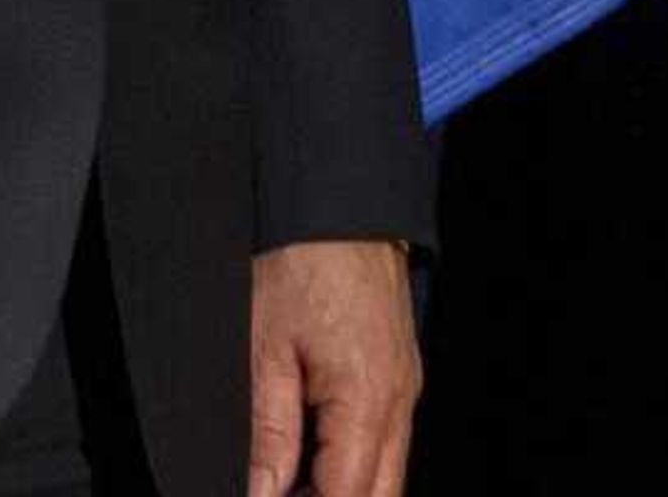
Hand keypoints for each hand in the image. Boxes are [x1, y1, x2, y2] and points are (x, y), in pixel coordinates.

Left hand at [247, 235, 415, 496]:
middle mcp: (398, 401)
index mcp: (366, 400)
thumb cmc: (303, 261)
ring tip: (292, 480)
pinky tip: (311, 458)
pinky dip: (354, 463)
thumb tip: (262, 493)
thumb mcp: (265, 349)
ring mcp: (405, 388)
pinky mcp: (400, 374)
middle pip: (381, 496)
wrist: (344, 200)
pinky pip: (387, 442)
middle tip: (282, 490)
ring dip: (344, 488)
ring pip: (387, 475)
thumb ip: (268, 434)